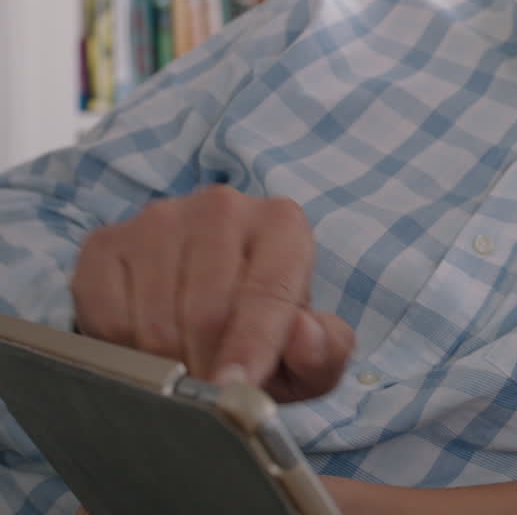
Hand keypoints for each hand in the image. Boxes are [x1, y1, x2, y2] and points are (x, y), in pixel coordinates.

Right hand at [72, 185, 353, 401]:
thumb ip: (324, 351)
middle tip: (211, 395)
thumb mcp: (312, 354)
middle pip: (207, 311)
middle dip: (209, 367)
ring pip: (153, 319)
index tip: (235, 388)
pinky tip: (148, 349)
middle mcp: (222, 207)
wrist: (214, 305)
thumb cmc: (270, 332)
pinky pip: (106, 317)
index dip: (251, 348)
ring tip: (187, 369)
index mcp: (283, 224)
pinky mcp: (105, 242)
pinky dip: (124, 352)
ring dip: (168, 365)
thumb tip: (304, 336)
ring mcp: (159, 219)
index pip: (267, 292)